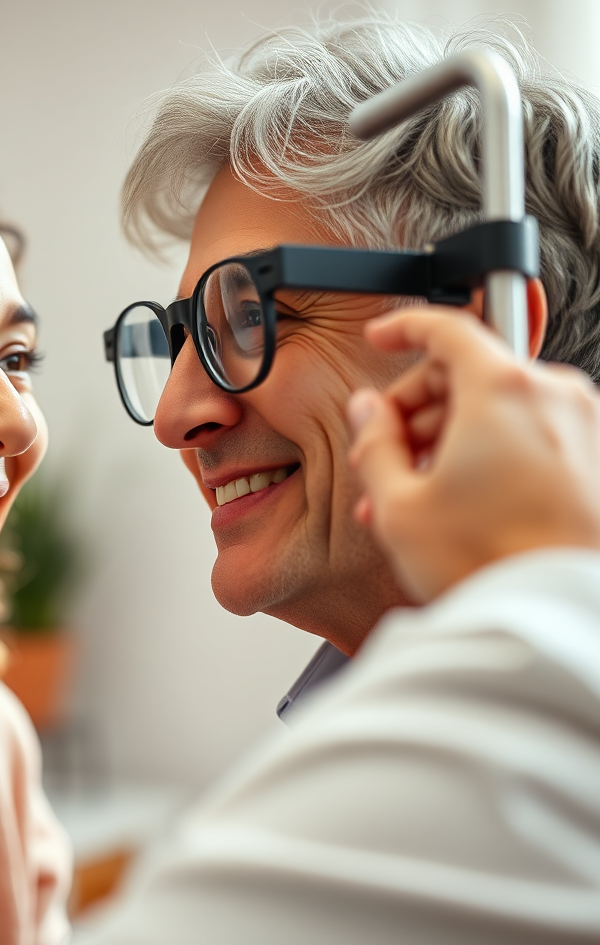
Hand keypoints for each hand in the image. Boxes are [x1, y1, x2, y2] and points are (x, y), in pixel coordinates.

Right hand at [347, 307, 599, 601]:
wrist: (553, 618)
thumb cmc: (491, 565)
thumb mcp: (400, 504)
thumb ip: (373, 442)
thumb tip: (368, 412)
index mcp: (502, 391)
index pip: (447, 327)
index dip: (404, 326)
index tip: (381, 334)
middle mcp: (552, 397)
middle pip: (468, 372)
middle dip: (413, 409)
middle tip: (379, 454)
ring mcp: (582, 428)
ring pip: (496, 407)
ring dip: (444, 438)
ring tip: (408, 495)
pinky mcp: (593, 461)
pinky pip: (527, 435)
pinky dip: (485, 453)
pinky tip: (451, 500)